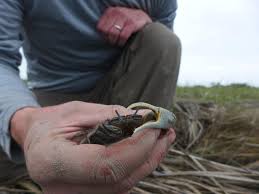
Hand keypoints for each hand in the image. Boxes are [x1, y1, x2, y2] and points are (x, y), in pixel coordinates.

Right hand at [11, 101, 174, 193]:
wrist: (35, 140)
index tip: (154, 126)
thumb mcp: (75, 111)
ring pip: (124, 184)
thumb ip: (109, 116)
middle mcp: (63, 189)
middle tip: (165, 130)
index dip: (135, 147)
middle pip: (119, 179)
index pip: (105, 165)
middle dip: (148, 154)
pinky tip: (148, 148)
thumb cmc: (50, 123)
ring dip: (148, 160)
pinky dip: (137, 165)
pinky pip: (120, 183)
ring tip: (162, 137)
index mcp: (53, 163)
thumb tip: (143, 119)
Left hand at [97, 7, 151, 45]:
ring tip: (118, 43)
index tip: (107, 39)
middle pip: (107, 31)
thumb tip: (101, 35)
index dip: (103, 35)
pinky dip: (122, 42)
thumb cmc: (127, 21)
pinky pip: (123, 36)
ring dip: (115, 42)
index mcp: (110, 11)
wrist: (143, 19)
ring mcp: (125, 17)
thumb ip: (108, 23)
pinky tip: (123, 43)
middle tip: (113, 42)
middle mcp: (117, 12)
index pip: (100, 27)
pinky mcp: (132, 23)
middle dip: (109, 39)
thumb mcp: (116, 18)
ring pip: (114, 33)